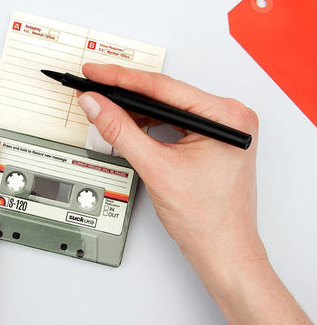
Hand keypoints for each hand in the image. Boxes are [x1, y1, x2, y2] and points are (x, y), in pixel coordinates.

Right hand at [77, 63, 264, 278]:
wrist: (223, 251)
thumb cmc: (207, 219)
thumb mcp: (156, 168)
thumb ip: (120, 131)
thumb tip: (97, 104)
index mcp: (225, 116)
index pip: (163, 87)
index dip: (122, 79)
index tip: (96, 73)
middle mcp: (228, 116)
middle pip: (165, 93)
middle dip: (126, 92)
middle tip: (95, 84)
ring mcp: (220, 128)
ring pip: (167, 106)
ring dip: (136, 108)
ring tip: (105, 104)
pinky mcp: (211, 138)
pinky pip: (174, 120)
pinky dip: (149, 121)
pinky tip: (128, 122)